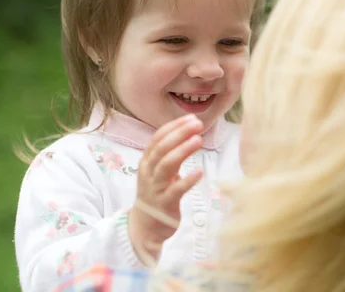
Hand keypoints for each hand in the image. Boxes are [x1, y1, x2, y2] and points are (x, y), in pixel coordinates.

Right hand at [129, 114, 203, 261]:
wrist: (145, 226)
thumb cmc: (156, 193)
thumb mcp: (159, 171)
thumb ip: (169, 154)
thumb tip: (187, 133)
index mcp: (147, 161)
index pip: (158, 138)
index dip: (174, 127)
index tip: (191, 118)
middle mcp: (148, 172)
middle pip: (162, 148)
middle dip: (179, 134)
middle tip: (197, 124)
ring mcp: (155, 188)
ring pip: (166, 165)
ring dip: (182, 151)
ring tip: (198, 140)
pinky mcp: (164, 204)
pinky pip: (176, 190)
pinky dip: (187, 180)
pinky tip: (199, 172)